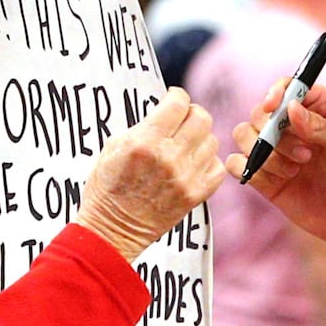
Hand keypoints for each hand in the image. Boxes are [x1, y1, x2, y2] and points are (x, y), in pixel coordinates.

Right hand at [77, 88, 223, 260]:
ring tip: (184, 146)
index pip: (178, 103)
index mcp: (145, 141)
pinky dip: (207, 162)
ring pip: (212, 141)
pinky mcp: (196, 195)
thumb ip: (142, 127)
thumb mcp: (113, 148)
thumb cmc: (107, 188)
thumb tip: (163, 111)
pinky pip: (218, 167)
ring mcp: (186, 177)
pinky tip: (192, 165)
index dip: (176, 96)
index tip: (172, 99)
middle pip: (202, 118)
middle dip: (191, 114)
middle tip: (181, 120)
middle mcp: (169, 157)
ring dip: (199, 139)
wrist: (112, 229)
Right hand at [228, 81, 325, 245]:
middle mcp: (293, 127)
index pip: (288, 87)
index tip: (273, 106)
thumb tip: (292, 107)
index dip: (276, 93)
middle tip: (305, 155)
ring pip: (243, 135)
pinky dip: (249, 169)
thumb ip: (322, 126)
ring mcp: (277, 152)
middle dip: (273, 132)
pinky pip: (237, 164)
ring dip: (263, 152)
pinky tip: (279, 179)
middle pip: (259, 112)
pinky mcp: (266, 177)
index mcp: (320, 109)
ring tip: (294, 170)